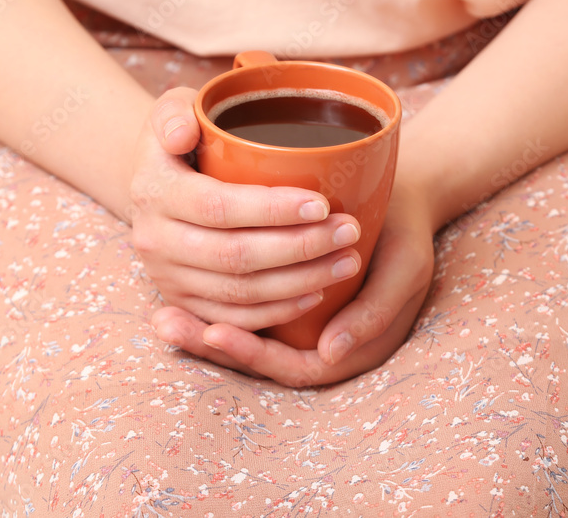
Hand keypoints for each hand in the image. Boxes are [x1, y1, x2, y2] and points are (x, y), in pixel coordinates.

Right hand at [130, 87, 365, 331]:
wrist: (154, 184)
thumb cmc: (182, 139)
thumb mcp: (171, 108)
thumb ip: (174, 112)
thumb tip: (184, 133)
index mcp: (155, 191)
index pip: (218, 206)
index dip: (272, 210)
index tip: (322, 203)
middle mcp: (155, 240)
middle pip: (235, 256)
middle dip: (300, 248)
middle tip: (349, 231)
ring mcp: (167, 277)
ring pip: (240, 294)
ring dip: (300, 282)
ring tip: (347, 261)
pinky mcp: (183, 303)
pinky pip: (234, 319)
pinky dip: (278, 312)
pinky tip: (317, 293)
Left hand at [151, 182, 435, 386]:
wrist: (402, 199)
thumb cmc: (405, 233)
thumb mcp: (405, 270)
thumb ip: (373, 313)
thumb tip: (326, 353)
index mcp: (350, 348)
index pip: (291, 367)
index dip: (251, 353)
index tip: (216, 332)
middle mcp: (319, 343)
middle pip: (258, 359)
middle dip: (210, 344)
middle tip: (168, 324)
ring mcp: (299, 322)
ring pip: (245, 337)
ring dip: (202, 331)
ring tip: (161, 317)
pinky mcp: (283, 296)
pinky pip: (242, 314)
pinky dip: (211, 309)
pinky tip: (174, 295)